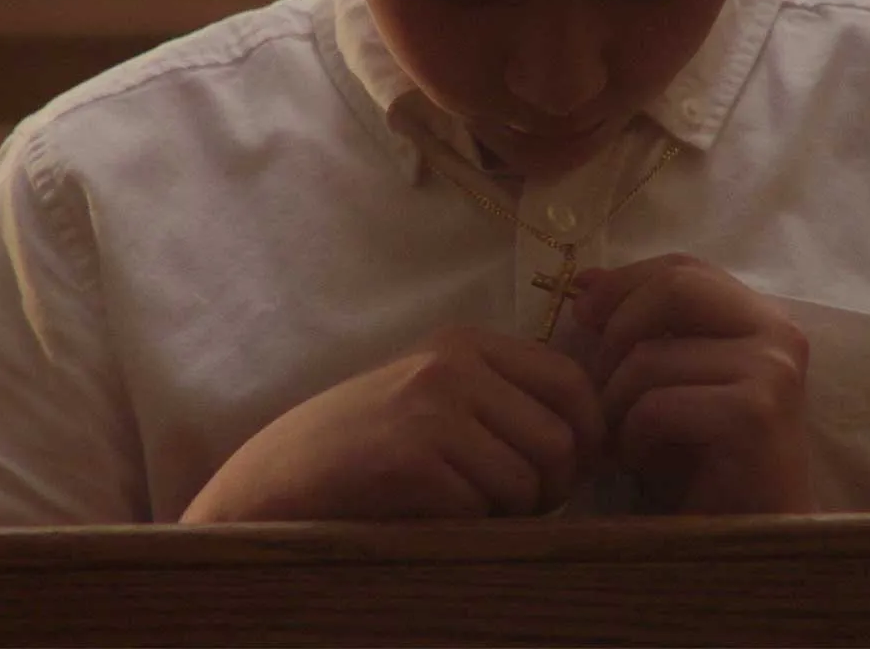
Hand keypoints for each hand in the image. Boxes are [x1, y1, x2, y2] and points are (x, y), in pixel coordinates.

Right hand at [180, 327, 603, 521]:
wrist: (272, 480)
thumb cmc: (368, 446)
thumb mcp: (438, 397)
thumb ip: (506, 399)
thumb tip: (597, 438)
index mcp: (468, 342)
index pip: (572, 383)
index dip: (586, 437)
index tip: (564, 472)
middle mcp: (453, 364)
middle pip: (562, 440)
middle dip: (551, 487)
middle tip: (512, 505)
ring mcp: (430, 408)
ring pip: (530, 479)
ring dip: (509, 512)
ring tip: (465, 508)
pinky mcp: (409, 460)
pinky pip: (482, 508)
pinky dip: (467, 526)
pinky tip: (430, 517)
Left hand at [572, 254, 813, 514]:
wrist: (743, 544)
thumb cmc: (701, 465)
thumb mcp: (664, 382)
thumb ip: (637, 329)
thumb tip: (584, 282)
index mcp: (760, 318)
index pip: (682, 267)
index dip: (624, 281)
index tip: (580, 312)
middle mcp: (778, 333)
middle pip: (674, 287)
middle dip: (615, 331)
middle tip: (595, 384)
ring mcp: (772, 371)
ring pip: (651, 356)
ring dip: (615, 403)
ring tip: (619, 439)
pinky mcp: (756, 414)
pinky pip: (657, 404)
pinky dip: (633, 436)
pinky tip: (641, 462)